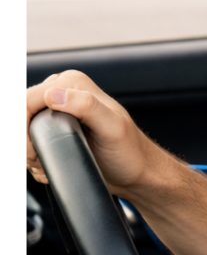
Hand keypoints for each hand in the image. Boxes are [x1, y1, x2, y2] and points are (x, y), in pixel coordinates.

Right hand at [27, 70, 159, 192]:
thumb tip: (54, 95)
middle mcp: (65, 91)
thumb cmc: (129, 152)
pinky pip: (31, 138)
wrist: (136, 172)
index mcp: (74, 83)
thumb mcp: (112, 128)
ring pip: (23, 128)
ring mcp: (60, 109)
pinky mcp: (57, 126)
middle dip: (25, 141)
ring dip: (29, 151)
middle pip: (22, 113)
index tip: (32, 151)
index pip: (29, 98)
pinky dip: (34, 155)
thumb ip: (87, 107)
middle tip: (39, 160)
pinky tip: (50, 164)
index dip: (22, 125)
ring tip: (46, 164)